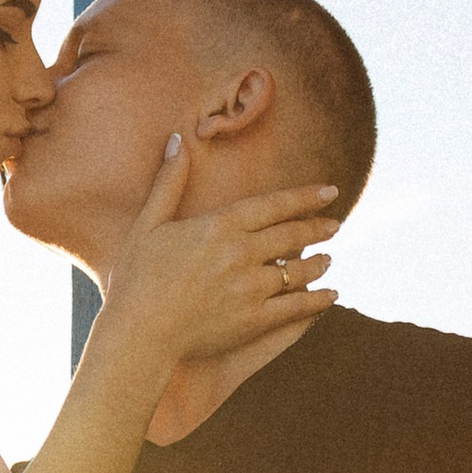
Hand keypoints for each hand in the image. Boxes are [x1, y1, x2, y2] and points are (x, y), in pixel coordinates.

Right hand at [93, 138, 339, 375]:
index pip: (274, 205)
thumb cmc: (136, 278)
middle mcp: (241, 253)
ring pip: (298, 270)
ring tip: (329, 259)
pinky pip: (297, 307)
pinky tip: (330, 295)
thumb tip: (176, 140)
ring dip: (319, 263)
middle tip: (335, 224)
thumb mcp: (147, 224)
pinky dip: (318, 300)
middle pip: (292, 235)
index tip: (329, 190)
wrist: (138, 333)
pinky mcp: (254, 320)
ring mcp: (250, 288)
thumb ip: (169, 183)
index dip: (305, 197)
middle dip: (318, 228)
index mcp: (219, 225)